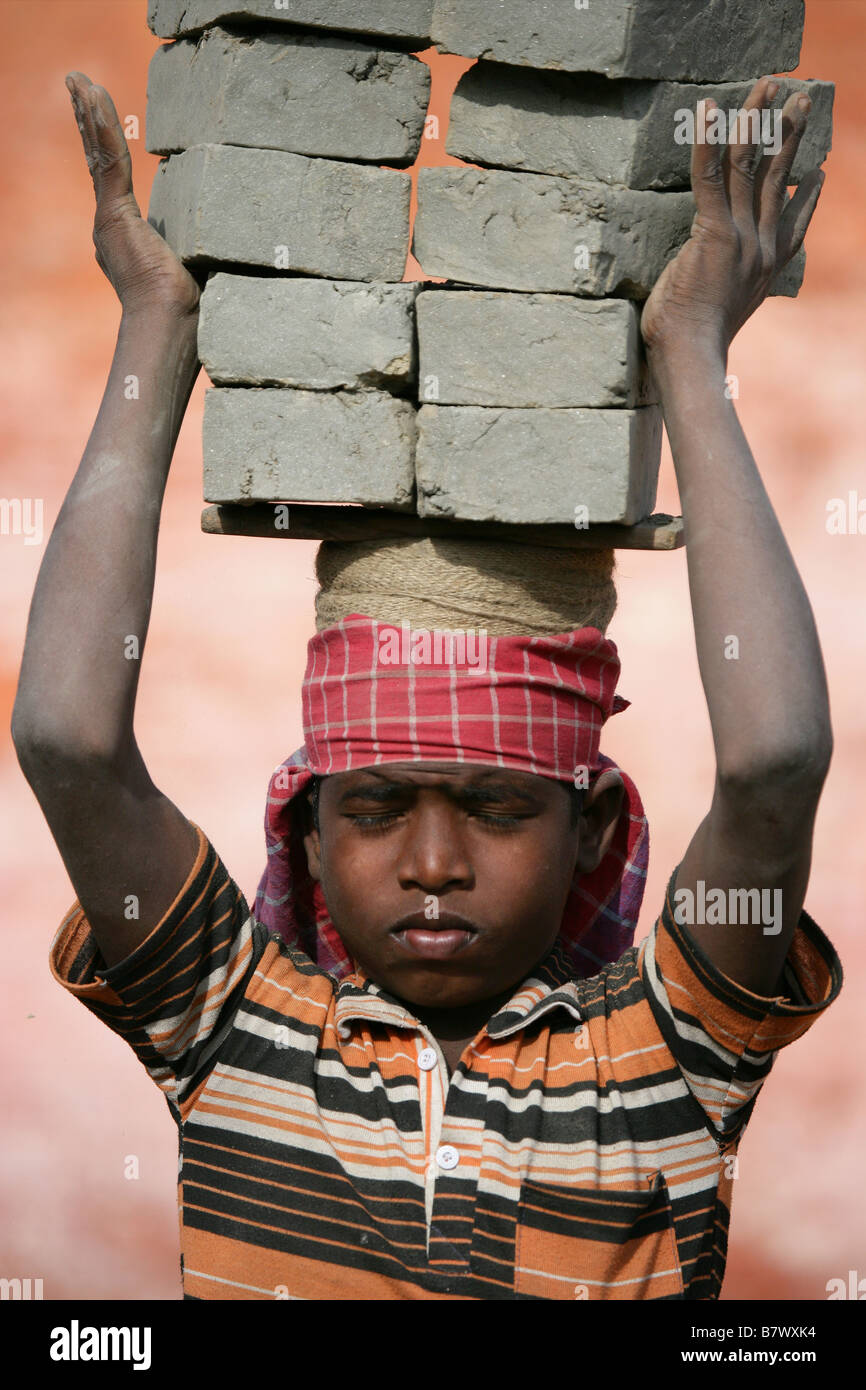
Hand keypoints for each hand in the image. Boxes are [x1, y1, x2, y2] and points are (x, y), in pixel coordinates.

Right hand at [66, 71, 200, 318]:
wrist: (172, 325)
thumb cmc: (192, 310)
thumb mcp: (198, 264)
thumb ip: (203, 244)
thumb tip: (236, 238)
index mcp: (126, 235)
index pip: (112, 176)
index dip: (104, 143)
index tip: (97, 114)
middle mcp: (111, 225)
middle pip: (96, 159)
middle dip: (86, 119)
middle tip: (76, 83)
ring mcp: (110, 220)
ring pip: (97, 154)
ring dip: (87, 112)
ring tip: (76, 78)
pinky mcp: (114, 216)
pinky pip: (107, 160)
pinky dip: (98, 124)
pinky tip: (91, 92)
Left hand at [640, 76, 825, 361]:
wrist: (691, 358)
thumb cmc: (693, 344)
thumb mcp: (723, 312)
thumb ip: (727, 289)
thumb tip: (713, 285)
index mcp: (768, 268)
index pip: (794, 221)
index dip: (807, 193)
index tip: (820, 170)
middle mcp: (761, 247)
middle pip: (777, 178)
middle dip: (789, 133)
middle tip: (799, 99)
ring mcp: (741, 238)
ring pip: (750, 166)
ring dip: (757, 121)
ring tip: (766, 87)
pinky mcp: (714, 233)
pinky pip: (710, 176)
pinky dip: (709, 141)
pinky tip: (710, 109)